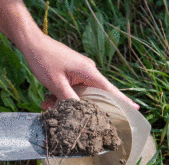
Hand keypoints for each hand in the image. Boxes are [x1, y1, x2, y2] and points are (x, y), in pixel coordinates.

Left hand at [22, 34, 139, 110]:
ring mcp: (79, 71)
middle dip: (80, 107)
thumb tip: (80, 114)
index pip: (110, 90)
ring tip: (48, 103)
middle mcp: (88, 71)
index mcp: (89, 72)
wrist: (32, 43)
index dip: (123, 101)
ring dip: (65, 101)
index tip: (136, 109)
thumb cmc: (44, 60)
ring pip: (78, 94)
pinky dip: (60, 95)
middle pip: (93, 95)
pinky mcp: (71, 72)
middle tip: (75, 117)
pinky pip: (70, 89)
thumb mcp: (56, 84)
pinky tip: (47, 99)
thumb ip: (69, 100)